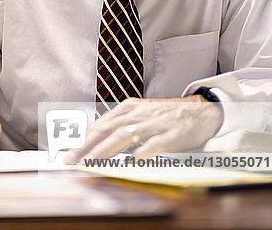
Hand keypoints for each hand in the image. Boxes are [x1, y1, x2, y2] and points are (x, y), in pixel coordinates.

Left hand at [64, 96, 222, 163]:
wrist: (200, 111)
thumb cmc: (166, 116)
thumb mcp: (141, 114)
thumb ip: (121, 125)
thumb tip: (96, 141)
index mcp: (129, 108)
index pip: (101, 124)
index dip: (84, 139)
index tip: (70, 152)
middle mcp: (139, 113)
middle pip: (108, 129)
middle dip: (87, 146)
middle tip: (72, 160)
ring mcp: (154, 123)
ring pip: (125, 135)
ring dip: (106, 150)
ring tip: (91, 162)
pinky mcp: (171, 134)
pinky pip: (153, 144)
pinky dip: (140, 153)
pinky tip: (130, 163)